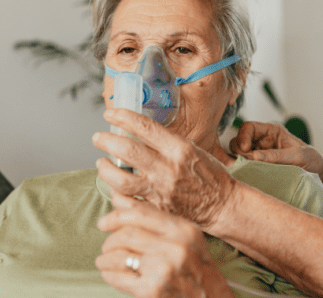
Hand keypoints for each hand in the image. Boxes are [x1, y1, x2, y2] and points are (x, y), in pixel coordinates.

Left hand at [92, 109, 237, 229]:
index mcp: (180, 149)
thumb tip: (141, 132)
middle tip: (98, 137)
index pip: (144, 127)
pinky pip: (128, 201)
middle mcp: (168, 168)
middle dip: (107, 140)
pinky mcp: (157, 208)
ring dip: (106, 169)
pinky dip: (117, 194)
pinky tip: (114, 187)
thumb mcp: (194, 150)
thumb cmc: (211, 176)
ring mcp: (161, 190)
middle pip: (128, 150)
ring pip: (121, 179)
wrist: (223, 205)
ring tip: (101, 163)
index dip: (123, 117)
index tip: (110, 113)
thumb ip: (168, 142)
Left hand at [96, 200, 233, 297]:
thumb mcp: (186, 239)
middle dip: (110, 241)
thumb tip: (119, 198)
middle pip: (126, 234)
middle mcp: (176, 247)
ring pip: (118, 255)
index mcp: (184, 231)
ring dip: (105, 258)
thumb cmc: (197, 271)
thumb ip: (154, 219)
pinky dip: (109, 275)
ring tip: (106, 261)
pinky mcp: (151, 290)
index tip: (104, 223)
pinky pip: (118, 277)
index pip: (140, 213)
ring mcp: (163, 269)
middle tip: (107, 248)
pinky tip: (111, 274)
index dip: (115, 216)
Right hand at [229, 121, 322, 174]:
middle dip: (238, 152)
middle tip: (245, 164)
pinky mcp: (259, 166)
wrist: (318, 172)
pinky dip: (244, 170)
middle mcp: (263, 141)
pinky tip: (249, 176)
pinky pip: (245, 166)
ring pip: (238, 155)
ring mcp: (259, 154)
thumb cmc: (311, 159)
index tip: (245, 151)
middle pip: (239, 141)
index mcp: (272, 131)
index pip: (248, 127)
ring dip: (240, 162)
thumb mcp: (297, 156)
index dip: (243, 137)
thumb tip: (254, 157)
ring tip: (248, 171)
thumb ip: (276, 156)